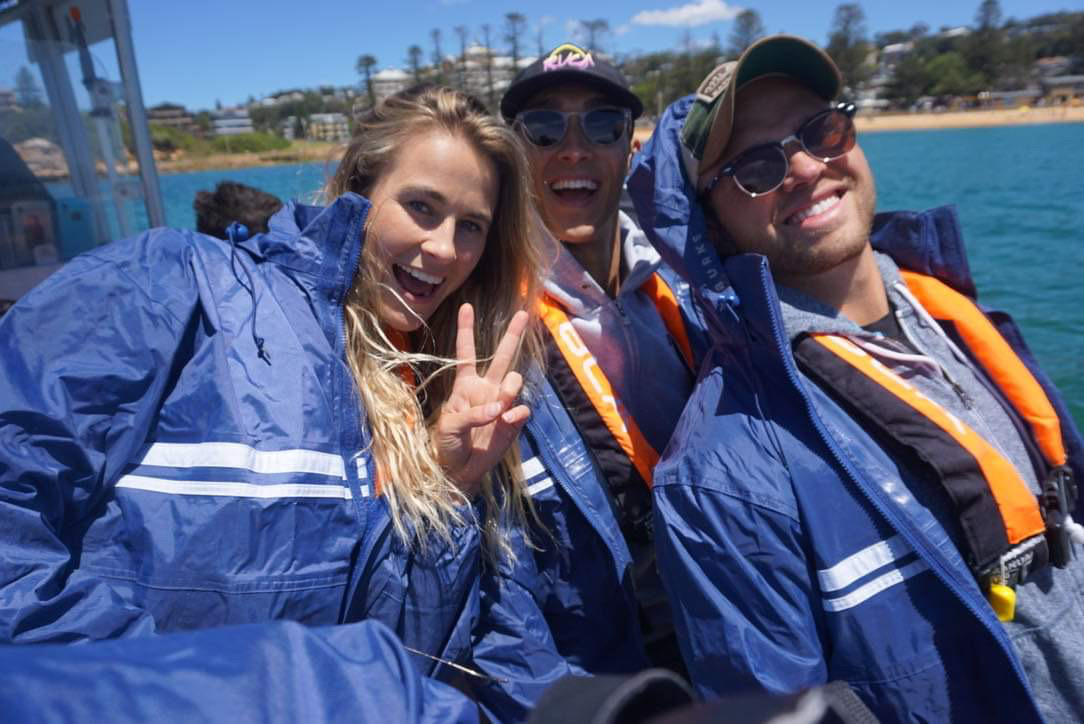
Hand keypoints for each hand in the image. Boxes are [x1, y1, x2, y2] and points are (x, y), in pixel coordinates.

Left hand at [432, 304, 529, 495]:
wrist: (459, 470)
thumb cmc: (446, 444)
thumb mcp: (449, 426)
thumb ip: (472, 413)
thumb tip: (499, 408)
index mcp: (465, 385)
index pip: (466, 352)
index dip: (467, 329)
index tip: (466, 306)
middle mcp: (486, 389)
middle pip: (502, 356)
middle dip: (513, 334)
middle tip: (524, 313)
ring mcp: (502, 403)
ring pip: (515, 380)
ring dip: (510, 386)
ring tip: (500, 404)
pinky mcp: (513, 421)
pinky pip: (521, 409)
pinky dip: (515, 414)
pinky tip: (506, 422)